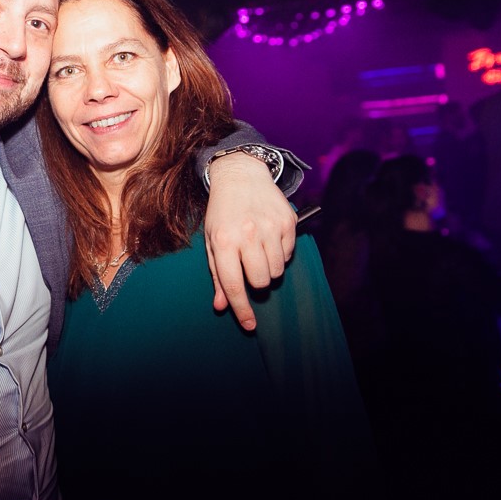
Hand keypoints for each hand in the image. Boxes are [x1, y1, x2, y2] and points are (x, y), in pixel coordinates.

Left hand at [203, 152, 296, 329]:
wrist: (240, 175)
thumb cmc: (222, 212)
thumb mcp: (211, 240)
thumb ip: (218, 274)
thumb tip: (222, 305)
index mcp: (224, 241)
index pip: (234, 284)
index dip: (241, 308)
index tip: (249, 325)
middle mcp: (247, 234)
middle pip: (261, 282)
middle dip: (256, 283)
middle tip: (250, 268)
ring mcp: (270, 227)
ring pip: (277, 271)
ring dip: (269, 268)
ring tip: (258, 249)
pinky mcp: (288, 221)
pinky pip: (289, 254)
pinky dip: (280, 253)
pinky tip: (269, 238)